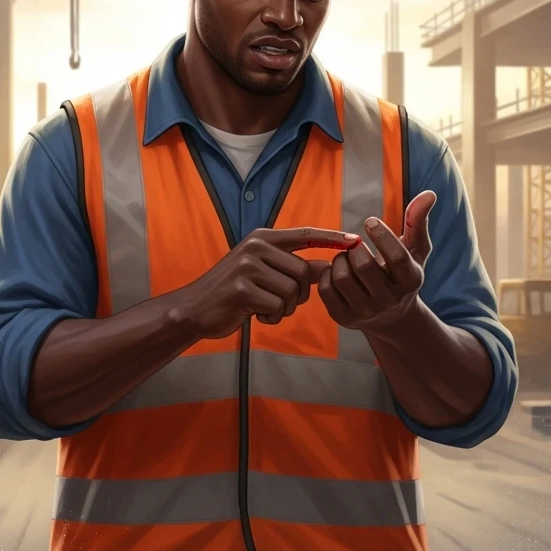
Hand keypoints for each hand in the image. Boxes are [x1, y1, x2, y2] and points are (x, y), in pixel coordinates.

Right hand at [175, 227, 359, 338]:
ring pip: (292, 291)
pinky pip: (276, 305)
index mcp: (263, 238)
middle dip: (299, 295)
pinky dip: (271, 317)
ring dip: (284, 308)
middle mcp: (256, 246)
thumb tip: (328, 266)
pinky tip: (255, 314)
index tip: (356, 241)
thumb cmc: (233, 292)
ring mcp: (247, 266)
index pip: (306, 234)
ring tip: (264, 307)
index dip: (332, 238)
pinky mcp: (241, 288)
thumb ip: (293, 268)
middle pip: (303, 271)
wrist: (195, 309)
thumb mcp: (264, 273)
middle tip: (280, 303)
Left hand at [318, 191, 435, 334]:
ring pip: (342, 278)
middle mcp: (390, 301)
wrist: (391, 317)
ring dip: (340, 259)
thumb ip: (418, 222)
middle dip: (355, 248)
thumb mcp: (415, 250)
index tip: (369, 221)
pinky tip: (337, 271)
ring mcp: (367, 313)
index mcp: (411, 281)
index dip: (381, 235)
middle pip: (363, 267)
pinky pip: (326, 290)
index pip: (397, 257)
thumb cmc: (402, 274)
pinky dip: (327, 274)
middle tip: (355, 244)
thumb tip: (429, 194)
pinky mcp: (345, 319)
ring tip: (347, 257)